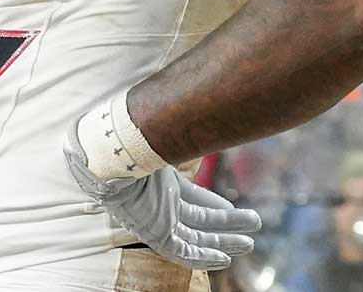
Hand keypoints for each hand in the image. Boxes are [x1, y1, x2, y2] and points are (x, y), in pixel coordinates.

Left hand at [64, 127, 259, 270]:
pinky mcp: (153, 233)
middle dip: (226, 224)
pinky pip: (181, 252)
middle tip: (254, 222)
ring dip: (223, 242)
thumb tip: (202, 102)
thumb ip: (181, 130)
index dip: (214, 204)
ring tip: (249, 243)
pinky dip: (202, 257)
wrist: (108, 156)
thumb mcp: (165, 140)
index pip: (192, 198)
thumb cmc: (132, 144)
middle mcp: (159, 202)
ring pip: (196, 237)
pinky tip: (223, 259)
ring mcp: (156, 219)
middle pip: (198, 219)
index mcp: (159, 182)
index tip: (233, 208)